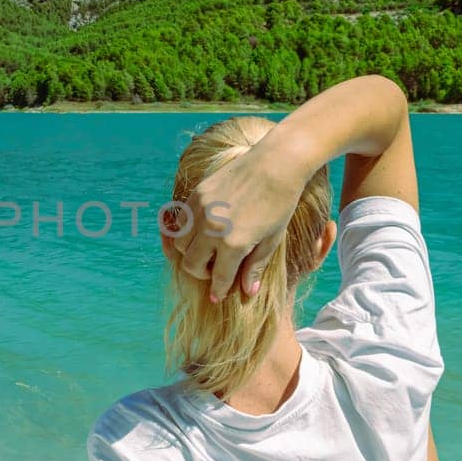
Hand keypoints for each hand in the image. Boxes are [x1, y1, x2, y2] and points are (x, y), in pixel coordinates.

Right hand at [168, 132, 308, 302]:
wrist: (275, 164)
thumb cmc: (280, 204)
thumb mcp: (271, 240)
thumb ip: (255, 266)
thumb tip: (247, 292)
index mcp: (233, 244)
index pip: (218, 278)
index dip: (219, 291)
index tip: (218, 296)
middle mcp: (212, 228)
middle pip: (191, 264)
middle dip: (201, 274)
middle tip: (214, 271)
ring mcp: (201, 210)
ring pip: (181, 245)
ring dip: (192, 253)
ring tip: (208, 250)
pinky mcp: (197, 194)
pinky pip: (182, 221)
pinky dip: (188, 231)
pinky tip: (204, 230)